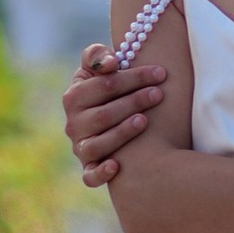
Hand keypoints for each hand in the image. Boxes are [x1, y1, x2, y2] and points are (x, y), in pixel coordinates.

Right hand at [63, 46, 167, 189]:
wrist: (108, 118)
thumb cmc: (108, 89)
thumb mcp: (98, 68)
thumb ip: (97, 56)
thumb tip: (110, 64)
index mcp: (74, 96)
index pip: (104, 85)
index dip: (133, 77)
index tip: (159, 73)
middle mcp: (73, 124)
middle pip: (104, 115)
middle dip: (134, 102)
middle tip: (159, 94)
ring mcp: (80, 147)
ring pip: (98, 145)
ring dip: (122, 133)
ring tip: (145, 120)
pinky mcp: (88, 168)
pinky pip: (90, 176)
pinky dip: (100, 173)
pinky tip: (116, 166)